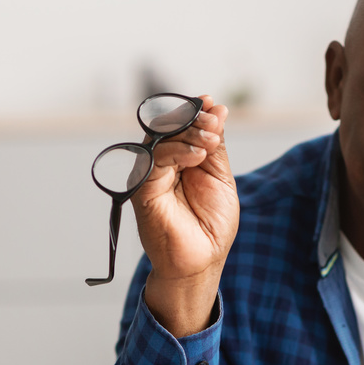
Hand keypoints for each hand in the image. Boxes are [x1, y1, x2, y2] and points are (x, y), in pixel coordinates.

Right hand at [131, 95, 237, 336]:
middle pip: (169, 126)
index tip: (213, 105)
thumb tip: (217, 109)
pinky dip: (178, 151)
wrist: (202, 259)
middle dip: (194, 118)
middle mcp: (161, 163)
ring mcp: (150, 174)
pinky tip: (198, 155)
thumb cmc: (211, 225)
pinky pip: (155, 159)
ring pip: (161, 138)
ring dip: (188, 132)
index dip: (196, 111)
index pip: (182, 124)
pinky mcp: (142, 187)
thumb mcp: (221, 177)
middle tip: (214, 121)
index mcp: (180, 158)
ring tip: (211, 139)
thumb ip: (216, 146)